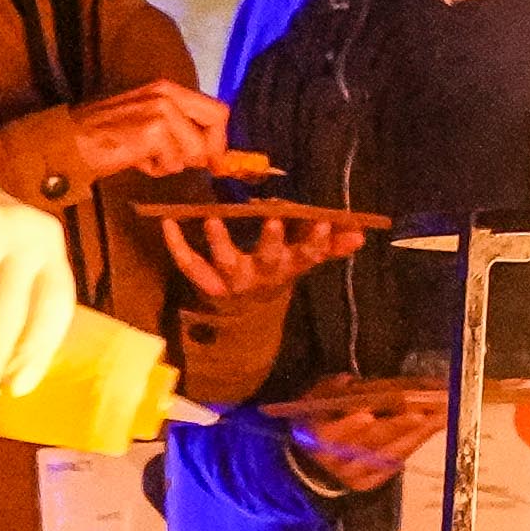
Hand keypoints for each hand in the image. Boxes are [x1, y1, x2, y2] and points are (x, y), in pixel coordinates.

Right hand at [0, 79, 251, 205]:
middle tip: (193, 165)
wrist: (70, 142)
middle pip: (217, 121)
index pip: (216, 108)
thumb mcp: (145, 121)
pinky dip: (157, 168)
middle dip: (210, 150)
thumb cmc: (104, 136)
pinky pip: (173, 161)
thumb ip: (177, 128)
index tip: (215, 159)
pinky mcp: (152, 130)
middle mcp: (167, 93)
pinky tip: (136, 161)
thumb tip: (209, 152)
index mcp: (167, 88)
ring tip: (147, 158)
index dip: (220, 137)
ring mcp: (161, 109)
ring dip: (173, 163)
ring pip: (195, 149)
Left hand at [156, 197, 353, 311]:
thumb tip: (360, 233)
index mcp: (288, 267)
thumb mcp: (304, 259)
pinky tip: (169, 222)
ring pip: (225, 261)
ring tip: (212, 219)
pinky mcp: (205, 281)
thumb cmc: (278, 270)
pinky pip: (189, 264)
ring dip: (219, 241)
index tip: (324, 221)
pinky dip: (177, 246)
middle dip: (273, 241)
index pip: (307, 255)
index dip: (316, 242)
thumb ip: (331, 246)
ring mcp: (231, 279)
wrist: (244, 312)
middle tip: (275, 219)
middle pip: (269, 259)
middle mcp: (261, 274)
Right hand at [264, 370, 444, 492]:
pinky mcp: (371, 480)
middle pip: (369, 443)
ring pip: (389, 452)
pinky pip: (396, 462)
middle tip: (421, 412)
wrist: (315, 460)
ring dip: (417, 434)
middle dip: (397, 426)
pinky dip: (415, 443)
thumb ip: (334, 391)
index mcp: (318, 438)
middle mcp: (337, 460)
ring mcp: (355, 473)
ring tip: (439, 416)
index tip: (367, 415)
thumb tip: (349, 381)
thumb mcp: (318, 399)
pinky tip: (433, 427)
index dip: (350, 425)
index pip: (333, 434)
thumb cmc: (321, 419)